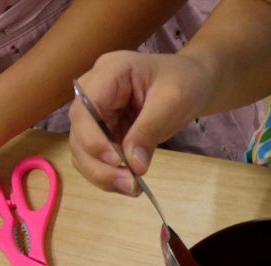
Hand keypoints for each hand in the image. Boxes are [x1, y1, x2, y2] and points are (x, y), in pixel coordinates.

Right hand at [69, 51, 213, 194]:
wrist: (192, 83)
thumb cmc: (185, 82)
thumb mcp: (174, 101)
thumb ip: (150, 130)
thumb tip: (133, 167)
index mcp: (109, 72)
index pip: (85, 109)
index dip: (93, 138)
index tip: (117, 162)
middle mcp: (92, 93)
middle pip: (78, 134)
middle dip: (99, 164)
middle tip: (129, 184)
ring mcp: (93, 116)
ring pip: (81, 152)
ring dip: (101, 175)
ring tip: (132, 187)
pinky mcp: (99, 134)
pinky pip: (93, 159)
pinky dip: (107, 175)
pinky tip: (129, 182)